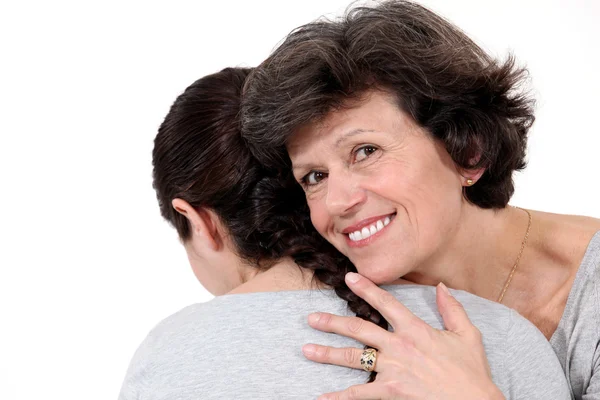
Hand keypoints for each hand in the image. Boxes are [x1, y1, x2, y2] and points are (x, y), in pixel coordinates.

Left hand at [302, 273, 504, 399]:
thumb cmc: (471, 372)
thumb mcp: (468, 335)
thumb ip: (452, 308)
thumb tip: (441, 287)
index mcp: (416, 330)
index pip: (386, 303)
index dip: (366, 289)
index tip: (348, 278)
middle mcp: (399, 346)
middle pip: (359, 329)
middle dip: (332, 323)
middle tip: (311, 318)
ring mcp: (393, 370)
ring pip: (354, 358)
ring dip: (327, 353)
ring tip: (307, 349)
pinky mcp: (391, 392)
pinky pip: (360, 394)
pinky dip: (340, 397)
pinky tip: (322, 397)